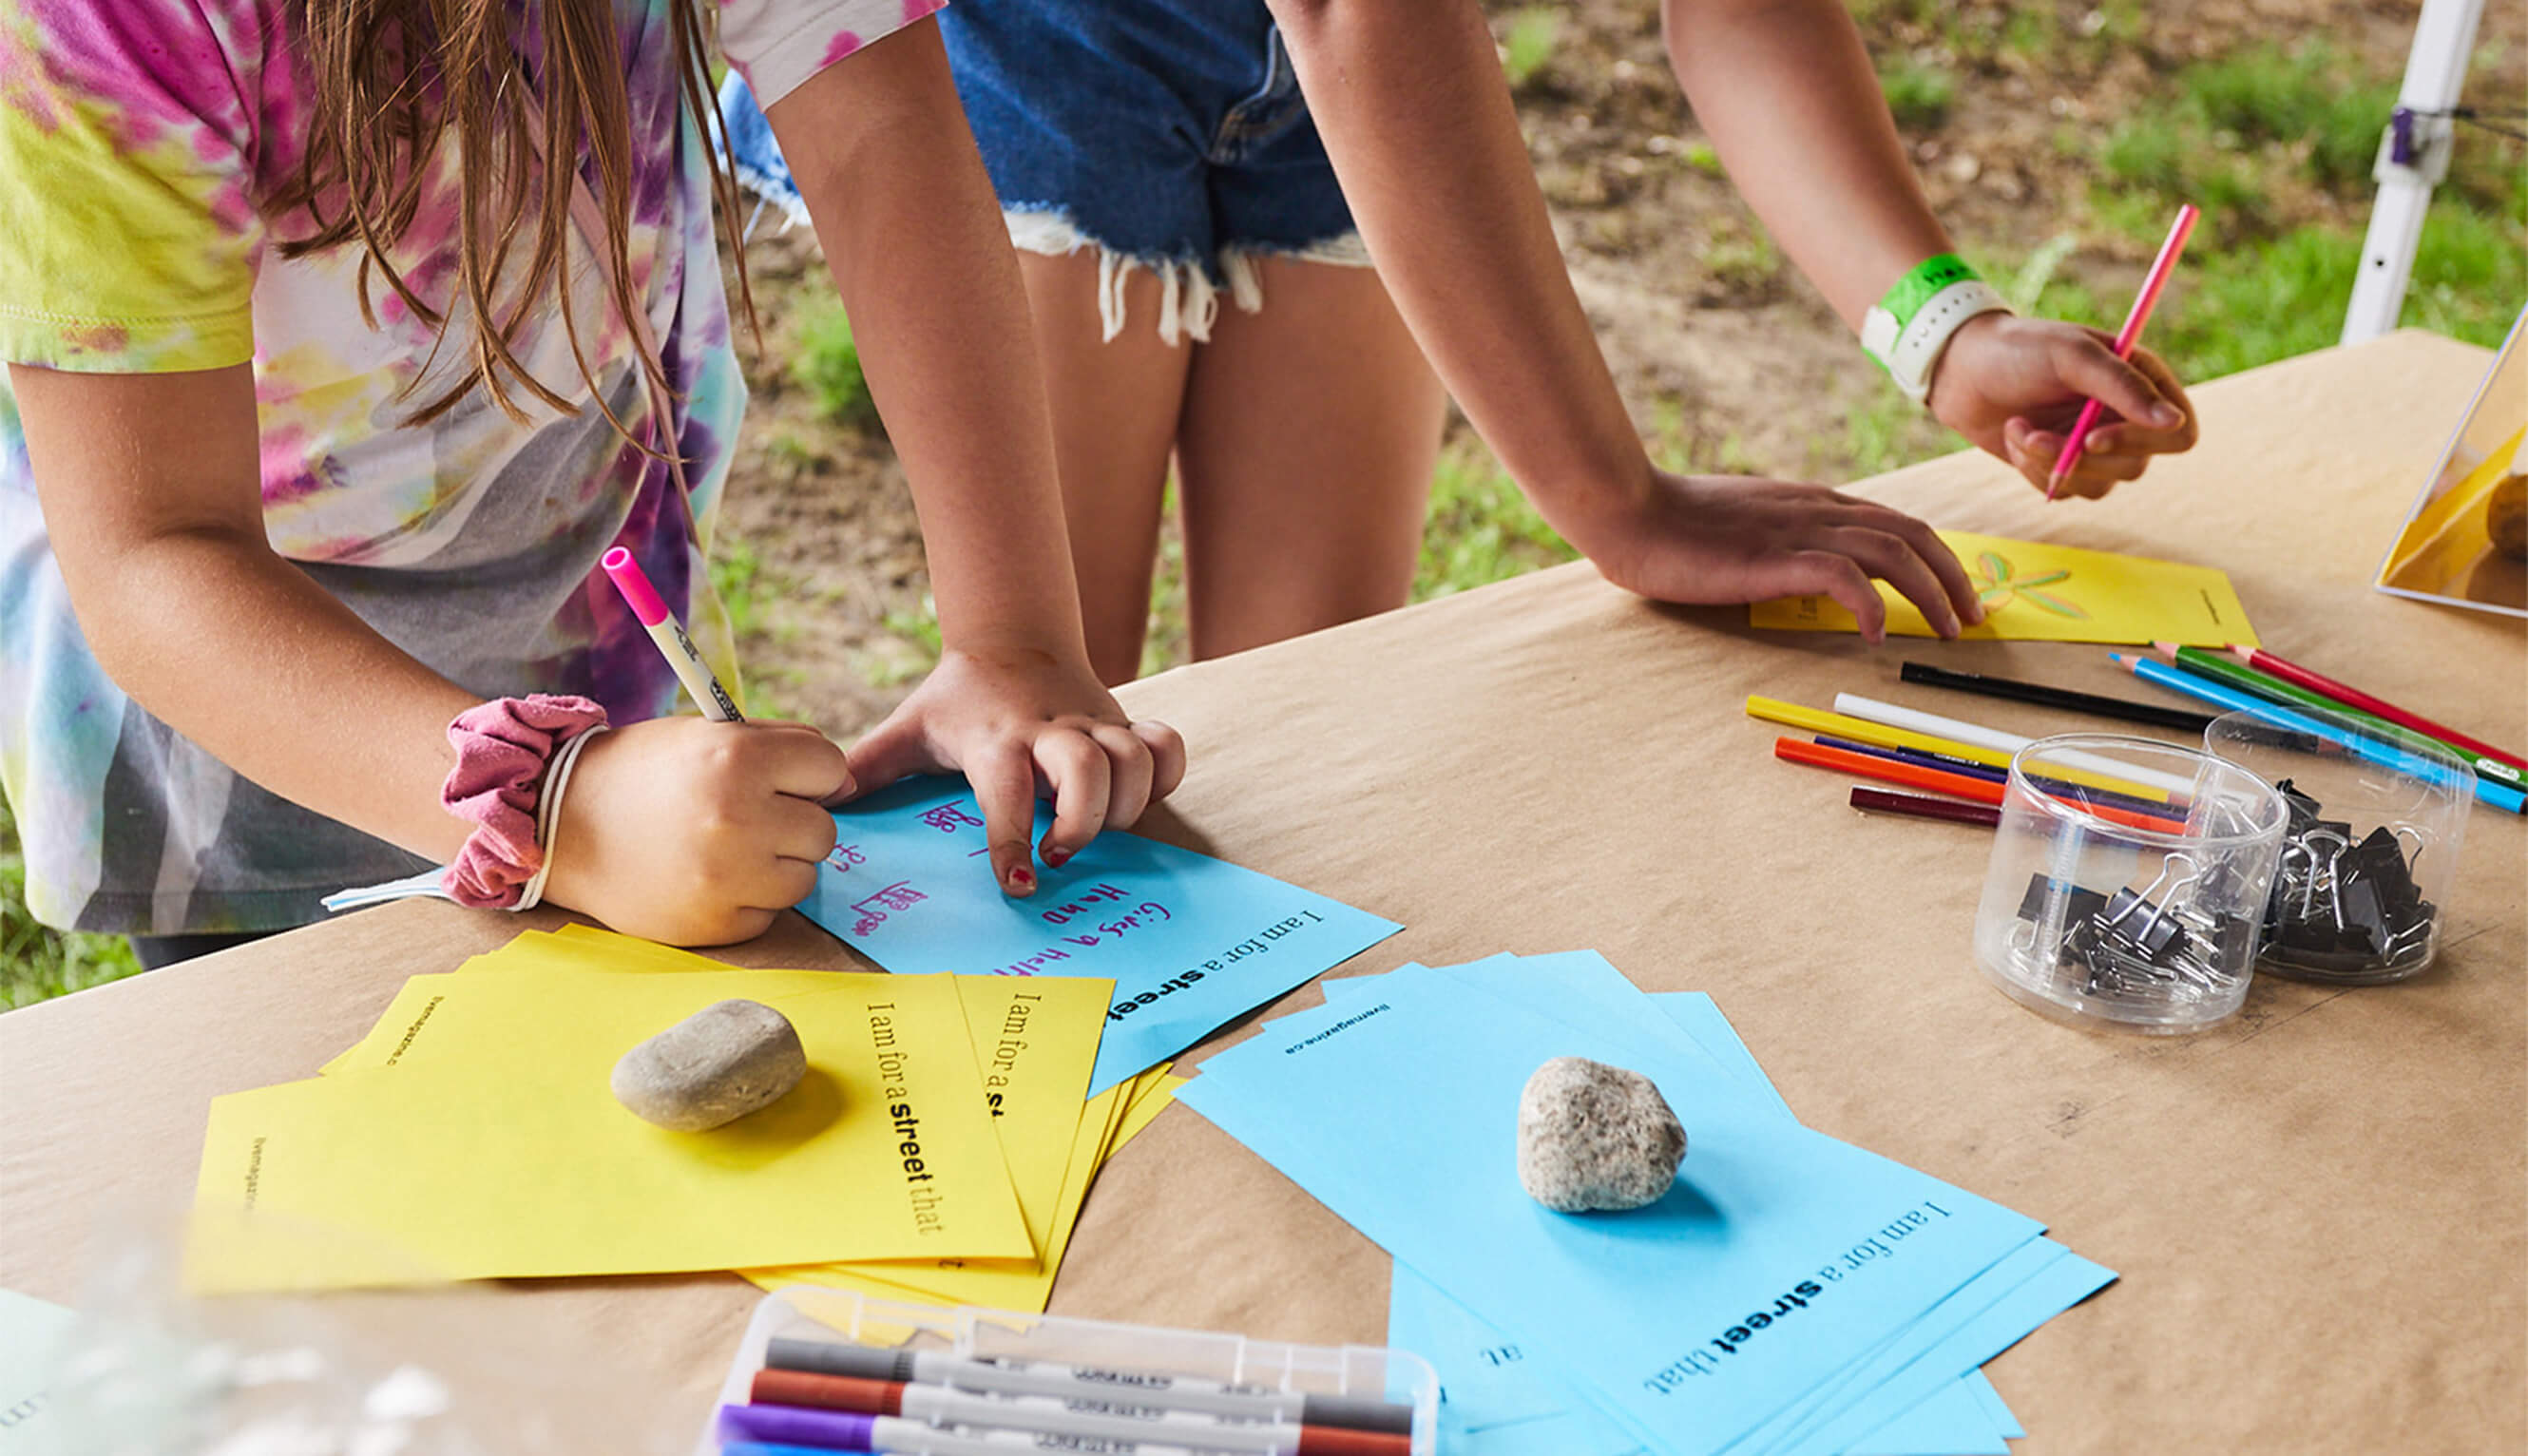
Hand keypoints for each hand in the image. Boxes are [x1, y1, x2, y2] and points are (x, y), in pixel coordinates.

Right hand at [543, 717, 851, 945]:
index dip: (810, 774)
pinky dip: (748, 900)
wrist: (564, 827)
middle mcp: (737, 816)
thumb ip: (782, 746)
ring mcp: (726, 877)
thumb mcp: (707, 734)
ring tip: (727, 849)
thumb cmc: (644, 774)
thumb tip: (848, 783)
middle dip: (795, 823)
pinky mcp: (714, 924)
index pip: (830, 767)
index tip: (781, 780)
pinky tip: (707, 879)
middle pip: (824, 830)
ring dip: (777, 865)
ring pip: (804, 878)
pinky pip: (769, 915)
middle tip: (748, 818)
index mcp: (737, 758)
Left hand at [844, 641, 1187, 895]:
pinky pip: (1167, 747)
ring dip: (1127, 804)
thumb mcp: (909, 728)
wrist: (1012, 637)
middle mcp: (1051, 731)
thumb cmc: (958, 700)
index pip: (1005, 790)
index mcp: (995, 738)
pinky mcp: (1124, 724)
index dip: (1012, 839)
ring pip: (1135, 759)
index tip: (1017, 885)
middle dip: (1083, 820)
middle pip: (1088, 767)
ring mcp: (1095, 725)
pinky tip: (1138, 799)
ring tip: (1097, 833)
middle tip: (1059, 854)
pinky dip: (1166, 775)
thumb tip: (827, 800)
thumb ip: (871, 765)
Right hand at [1575, 470, 1983, 643]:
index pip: (1896, 523)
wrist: (1632, 512)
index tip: (1955, 593)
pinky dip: (1871, 605)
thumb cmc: (1677, 525)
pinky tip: (1876, 634)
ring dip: (1930, 592)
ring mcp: (1798, 531)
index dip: (1937, 557)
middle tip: (1972, 617)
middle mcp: (1817, 510)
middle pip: (1912, 533)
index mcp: (1813, 503)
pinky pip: (1843, 577)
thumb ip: (1786, 539)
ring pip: (1892, 551)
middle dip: (1953, 576)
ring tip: (1945, 630)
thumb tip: (1812, 571)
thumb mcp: (1748, 526)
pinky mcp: (1774, 557)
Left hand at [1926, 314, 2199, 499]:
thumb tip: (2173, 422)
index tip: (2093, 437)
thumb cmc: (2018, 350)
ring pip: (2099, 485)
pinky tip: (2014, 437)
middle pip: (2136, 466)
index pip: (2178, 432)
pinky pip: (2066, 490)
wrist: (1959, 370)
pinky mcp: (2063, 465)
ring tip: (2017, 428)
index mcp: (2142, 381)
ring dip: (2051, 463)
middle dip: (2079, 457)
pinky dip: (2035, 471)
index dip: (2142, 443)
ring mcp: (2095, 445)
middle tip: (2036, 435)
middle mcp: (2125, 417)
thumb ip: (2122, 387)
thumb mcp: (2072, 356)